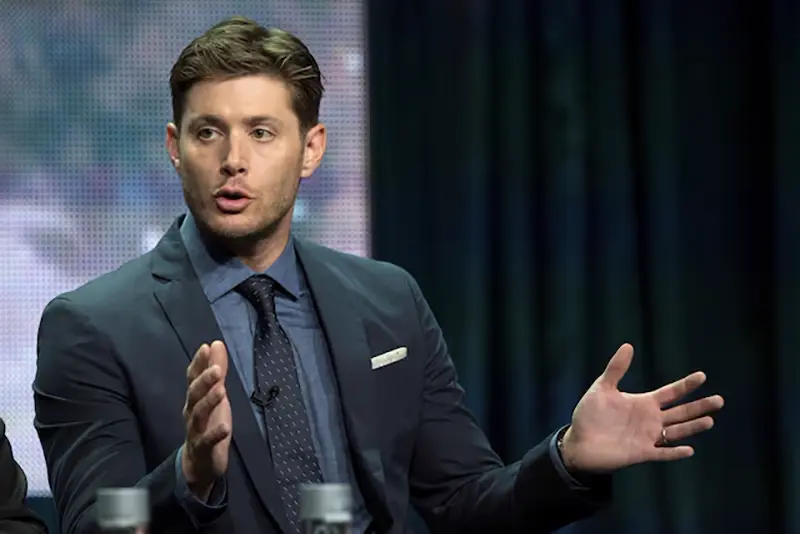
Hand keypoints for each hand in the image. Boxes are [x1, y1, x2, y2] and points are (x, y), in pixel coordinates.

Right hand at [181, 340, 231, 499]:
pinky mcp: (202, 448)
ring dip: (209, 402)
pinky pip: (206, 441)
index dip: (199, 363)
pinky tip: (225, 428)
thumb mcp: (216, 394)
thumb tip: (216, 343)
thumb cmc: (208, 423)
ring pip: (198, 415)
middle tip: (217, 369)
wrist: (200, 463)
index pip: (193, 378)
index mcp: (195, 398)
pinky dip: (215, 434)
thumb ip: (216, 370)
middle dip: (204, 381)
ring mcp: (195, 431)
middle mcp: (191, 412)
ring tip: (221, 391)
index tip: (206, 347)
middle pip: (194, 395)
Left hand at [559, 343, 723, 473]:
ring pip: (676, 432)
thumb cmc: (590, 415)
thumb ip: (616, 369)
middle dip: (699, 406)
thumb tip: (628, 345)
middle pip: (680, 412)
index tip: (702, 376)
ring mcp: (648, 437)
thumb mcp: (602, 388)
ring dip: (692, 427)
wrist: (579, 442)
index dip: (685, 385)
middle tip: (720, 400)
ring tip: (710, 421)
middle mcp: (651, 420)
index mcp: (644, 403)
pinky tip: (689, 450)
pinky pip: (662, 453)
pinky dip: (674, 452)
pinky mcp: (641, 453)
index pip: (670, 393)